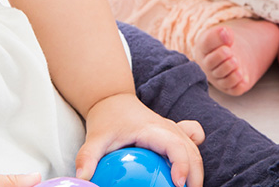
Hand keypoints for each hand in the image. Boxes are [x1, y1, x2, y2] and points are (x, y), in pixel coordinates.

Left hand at [75, 94, 204, 186]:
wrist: (113, 100)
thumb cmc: (106, 120)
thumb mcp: (95, 139)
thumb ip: (88, 158)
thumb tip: (83, 179)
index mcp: (153, 129)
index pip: (175, 145)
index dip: (182, 164)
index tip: (178, 184)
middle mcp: (168, 128)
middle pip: (191, 151)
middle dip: (194, 176)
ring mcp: (173, 129)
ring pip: (194, 149)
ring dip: (196, 171)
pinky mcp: (174, 133)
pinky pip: (193, 140)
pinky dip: (194, 156)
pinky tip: (188, 172)